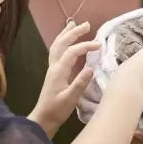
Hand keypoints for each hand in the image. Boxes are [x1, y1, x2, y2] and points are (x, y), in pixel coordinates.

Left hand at [29, 20, 99, 136]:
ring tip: (73, 24)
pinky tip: (67, 41)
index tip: (99, 45)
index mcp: (58, 71)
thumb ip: (80, 84)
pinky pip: (57, 51)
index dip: (85, 46)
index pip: (72, 52)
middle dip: (74, 32)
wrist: (43, 119)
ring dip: (66, 34)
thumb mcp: (70, 99)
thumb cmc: (56, 111)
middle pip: (62, 43)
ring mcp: (53, 68)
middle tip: (87, 24)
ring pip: (57, 45)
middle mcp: (54, 66)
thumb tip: (91, 68)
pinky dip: (63, 42)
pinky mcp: (54, 72)